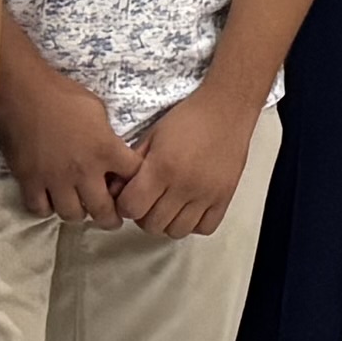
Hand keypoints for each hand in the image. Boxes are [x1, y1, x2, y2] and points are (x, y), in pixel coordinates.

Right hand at [0, 46, 128, 227]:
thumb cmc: (63, 94)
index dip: (135, 184)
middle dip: (111, 218)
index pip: (133, 178)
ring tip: (80, 207)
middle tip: (111, 217)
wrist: (24, 91)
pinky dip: (47, 208)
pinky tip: (51, 199)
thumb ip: (107, 136)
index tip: (130, 187)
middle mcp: (83, 171)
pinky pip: (40, 209)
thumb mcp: (98, 110)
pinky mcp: (30, 181)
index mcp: (106, 150)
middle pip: (104, 211)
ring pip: (72, 215)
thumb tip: (110, 152)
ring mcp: (55, 179)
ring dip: (79, 213)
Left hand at [112, 77, 265, 242]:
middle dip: (144, 215)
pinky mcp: (225, 197)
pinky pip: (205, 228)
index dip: (125, 205)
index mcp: (162, 168)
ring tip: (168, 206)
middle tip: (148, 201)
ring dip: (167, 222)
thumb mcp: (152, 136)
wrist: (226, 108)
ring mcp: (206, 194)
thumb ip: (132, 164)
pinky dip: (194, 223)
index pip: (132, 208)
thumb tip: (115, 189)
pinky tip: (190, 208)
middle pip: (152, 224)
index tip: (130, 197)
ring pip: (177, 231)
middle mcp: (184, 185)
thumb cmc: (187, 118)